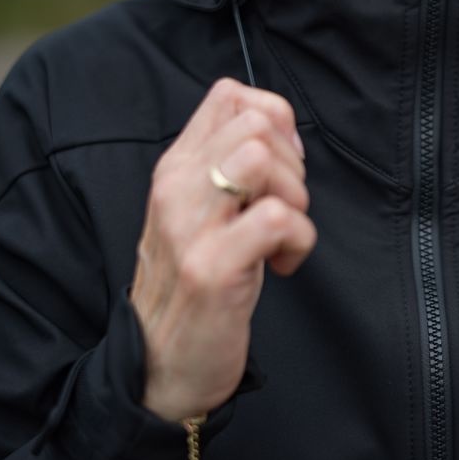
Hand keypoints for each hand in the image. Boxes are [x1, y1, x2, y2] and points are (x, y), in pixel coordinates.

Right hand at [130, 79, 315, 420]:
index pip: (229, 94)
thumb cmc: (195, 284)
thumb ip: (227, 167)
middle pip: (255, 121)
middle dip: (293, 162)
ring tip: (282, 234)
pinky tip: (282, 265)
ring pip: (261, 158)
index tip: (281, 168)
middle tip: (285, 207)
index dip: (275, 121)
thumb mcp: (202, 212)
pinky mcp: (211, 267)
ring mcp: (189, 226)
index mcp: (175, 167)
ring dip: (294, 196)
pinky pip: (277, 218)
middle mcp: (175, 187)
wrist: (160, 365)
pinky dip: (298, 239)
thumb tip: (281, 133)